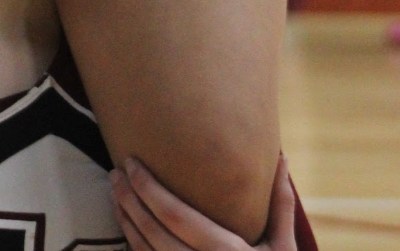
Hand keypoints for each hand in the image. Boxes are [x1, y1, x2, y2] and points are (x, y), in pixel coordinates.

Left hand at [111, 153, 297, 250]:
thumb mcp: (284, 248)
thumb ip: (280, 204)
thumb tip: (282, 157)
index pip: (176, 216)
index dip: (149, 189)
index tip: (132, 163)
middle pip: (153, 233)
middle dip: (130, 200)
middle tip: (115, 173)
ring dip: (126, 222)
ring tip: (116, 194)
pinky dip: (134, 247)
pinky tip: (127, 227)